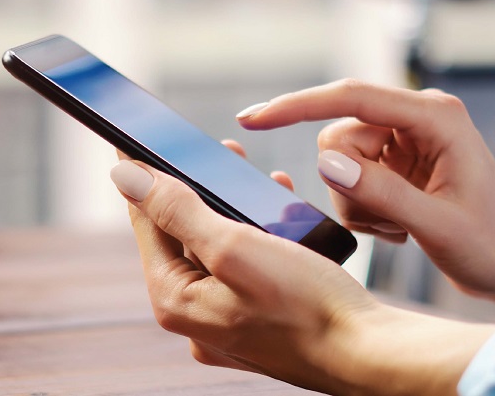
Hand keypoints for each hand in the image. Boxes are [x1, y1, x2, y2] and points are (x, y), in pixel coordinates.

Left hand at [110, 144, 494, 394]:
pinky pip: (248, 269)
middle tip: (217, 150)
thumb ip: (178, 209)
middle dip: (199, 189)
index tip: (137, 140)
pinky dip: (261, 238)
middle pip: (182, 236)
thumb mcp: (235, 246)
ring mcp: (228, 323)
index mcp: (176, 302)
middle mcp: (196, 317)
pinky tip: (282, 216)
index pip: (146, 224)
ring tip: (257, 178)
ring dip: (235, 210)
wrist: (368, 354)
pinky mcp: (261, 322)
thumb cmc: (307, 306)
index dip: (144, 177)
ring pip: (218, 250)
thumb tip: (126, 176)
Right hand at [237, 79, 494, 310]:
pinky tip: (400, 225)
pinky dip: (364, 209)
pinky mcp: (398, 162)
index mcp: (436, 117)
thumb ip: (380, 191)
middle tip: (389, 220)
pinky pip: (349, 178)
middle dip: (348, 184)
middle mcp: (419, 118)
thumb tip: (326, 161)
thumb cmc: (492, 245)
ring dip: (357, 202)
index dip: (298, 105)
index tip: (254, 119)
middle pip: (339, 136)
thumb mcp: (435, 224)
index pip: (352, 98)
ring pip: (339, 160)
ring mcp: (407, 140)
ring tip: (399, 226)